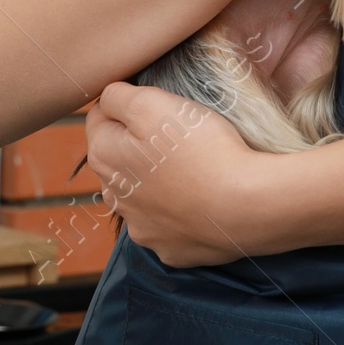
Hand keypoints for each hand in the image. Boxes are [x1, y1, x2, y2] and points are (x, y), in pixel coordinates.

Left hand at [87, 80, 274, 268]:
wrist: (245, 206)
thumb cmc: (201, 148)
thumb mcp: (153, 103)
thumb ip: (117, 95)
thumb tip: (106, 98)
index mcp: (104, 157)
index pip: (98, 118)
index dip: (126, 104)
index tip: (158, 102)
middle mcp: (115, 197)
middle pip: (119, 159)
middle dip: (139, 144)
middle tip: (179, 133)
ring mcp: (142, 227)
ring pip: (142, 194)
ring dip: (157, 181)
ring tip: (194, 167)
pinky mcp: (170, 249)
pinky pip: (169, 224)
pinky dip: (181, 211)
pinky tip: (203, 200)